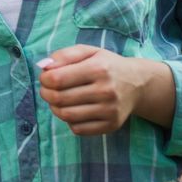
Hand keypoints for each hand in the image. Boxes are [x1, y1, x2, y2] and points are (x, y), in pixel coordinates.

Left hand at [38, 45, 173, 135]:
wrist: (138, 83)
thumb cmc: (107, 65)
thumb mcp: (89, 51)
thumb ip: (65, 55)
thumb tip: (44, 68)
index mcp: (98, 68)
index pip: (58, 79)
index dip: (44, 79)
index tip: (45, 78)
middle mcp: (106, 90)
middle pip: (60, 98)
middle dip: (46, 94)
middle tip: (47, 90)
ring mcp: (110, 110)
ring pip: (67, 115)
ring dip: (55, 109)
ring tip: (57, 101)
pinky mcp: (111, 125)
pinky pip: (78, 129)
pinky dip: (69, 121)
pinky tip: (73, 111)